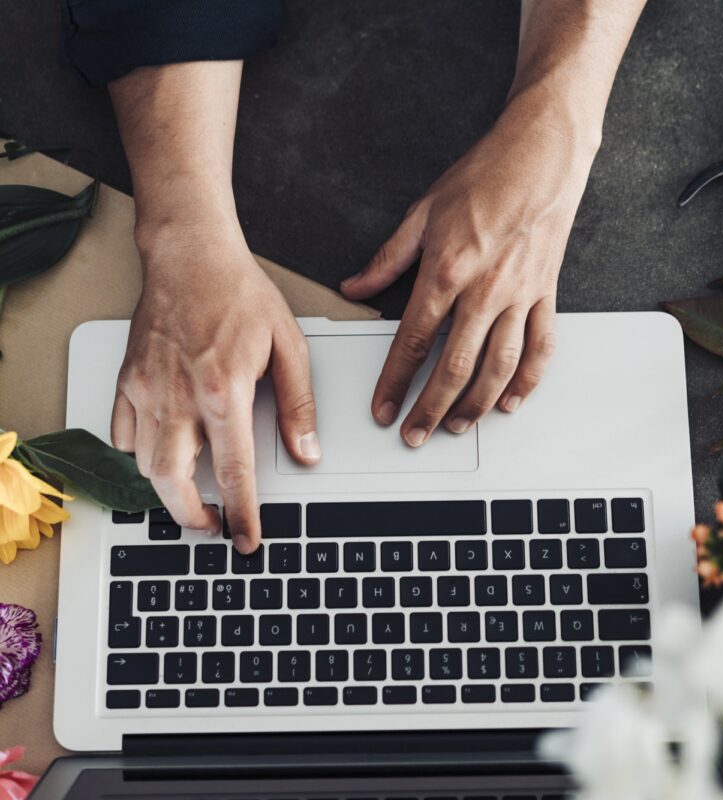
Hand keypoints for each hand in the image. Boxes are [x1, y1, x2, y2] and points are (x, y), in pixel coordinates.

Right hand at [111, 220, 319, 552]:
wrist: (191, 254)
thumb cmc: (239, 293)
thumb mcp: (289, 347)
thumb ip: (297, 405)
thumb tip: (307, 451)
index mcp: (224, 391)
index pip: (234, 472)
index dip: (243, 514)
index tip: (247, 538)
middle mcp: (179, 396)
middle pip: (173, 482)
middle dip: (191, 517)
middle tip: (212, 525)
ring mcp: (147, 389)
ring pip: (145, 464)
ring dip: (167, 490)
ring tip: (190, 496)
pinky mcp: (128, 378)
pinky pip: (122, 432)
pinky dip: (139, 453)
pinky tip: (160, 452)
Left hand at [341, 94, 597, 445]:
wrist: (541, 155)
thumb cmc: (484, 177)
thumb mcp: (422, 212)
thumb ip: (387, 259)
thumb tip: (355, 287)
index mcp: (447, 271)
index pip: (413, 342)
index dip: (394, 382)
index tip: (382, 408)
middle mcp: (485, 291)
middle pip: (455, 367)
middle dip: (430, 408)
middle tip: (414, 434)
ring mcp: (520, 296)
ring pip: (499, 367)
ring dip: (476, 405)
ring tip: (456, 426)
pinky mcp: (545, 295)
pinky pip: (541, 348)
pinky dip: (528, 381)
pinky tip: (511, 402)